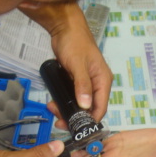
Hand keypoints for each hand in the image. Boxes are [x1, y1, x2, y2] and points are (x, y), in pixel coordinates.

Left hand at [20, 2, 112, 126]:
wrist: (64, 28)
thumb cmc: (74, 43)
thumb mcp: (78, 65)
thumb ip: (82, 85)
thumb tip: (86, 106)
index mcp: (103, 81)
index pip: (101, 108)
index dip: (90, 120)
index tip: (76, 129)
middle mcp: (97, 84)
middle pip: (89, 108)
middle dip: (74, 116)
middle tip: (58, 120)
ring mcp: (87, 83)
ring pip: (79, 103)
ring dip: (66, 109)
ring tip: (52, 108)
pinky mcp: (76, 80)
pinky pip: (72, 96)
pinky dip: (63, 101)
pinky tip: (53, 102)